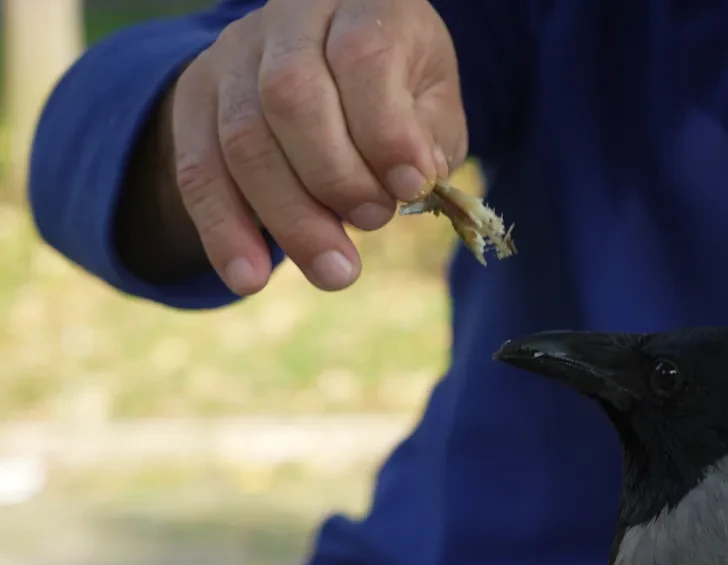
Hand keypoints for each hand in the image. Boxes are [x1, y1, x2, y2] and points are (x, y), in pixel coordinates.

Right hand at [164, 0, 465, 293]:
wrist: (329, 56)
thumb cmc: (399, 87)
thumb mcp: (433, 98)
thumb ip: (429, 135)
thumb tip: (412, 179)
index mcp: (361, 4)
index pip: (362, 57)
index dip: (386, 130)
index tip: (413, 188)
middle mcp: (289, 18)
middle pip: (291, 98)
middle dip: (336, 178)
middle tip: (374, 223)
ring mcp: (234, 56)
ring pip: (243, 139)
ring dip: (289, 217)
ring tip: (335, 272)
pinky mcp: (197, 98)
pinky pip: (197, 170)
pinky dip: (223, 230)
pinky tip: (248, 277)